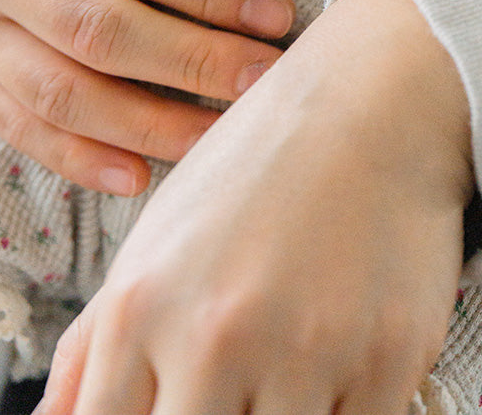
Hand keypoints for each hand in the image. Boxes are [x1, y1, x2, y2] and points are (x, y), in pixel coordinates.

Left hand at [38, 0, 472, 414]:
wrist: (377, 97)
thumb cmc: (262, 166)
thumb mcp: (155, 237)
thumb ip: (91, 345)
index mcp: (141, 307)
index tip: (171, 405)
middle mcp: (216, 334)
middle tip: (232, 392)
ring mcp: (308, 351)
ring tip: (285, 374)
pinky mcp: (390, 358)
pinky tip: (338, 371)